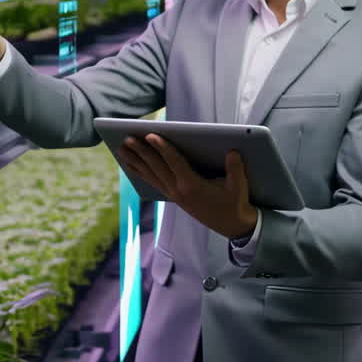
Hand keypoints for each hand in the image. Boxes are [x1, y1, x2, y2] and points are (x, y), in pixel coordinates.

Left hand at [118, 134, 257, 238]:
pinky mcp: (173, 197)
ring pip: (150, 175)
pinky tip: (131, 164)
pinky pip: (153, 182)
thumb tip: (232, 151)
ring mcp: (173, 195)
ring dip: (135, 161)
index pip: (174, 163)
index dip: (163, 148)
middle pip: (156, 168)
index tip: (151, 135)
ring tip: (121, 149)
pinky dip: (140, 172)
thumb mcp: (239, 187)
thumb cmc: (235, 203)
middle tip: (127, 138)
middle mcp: (178, 191)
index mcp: (192, 186)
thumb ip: (235, 168)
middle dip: (141, 152)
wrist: (231, 226)